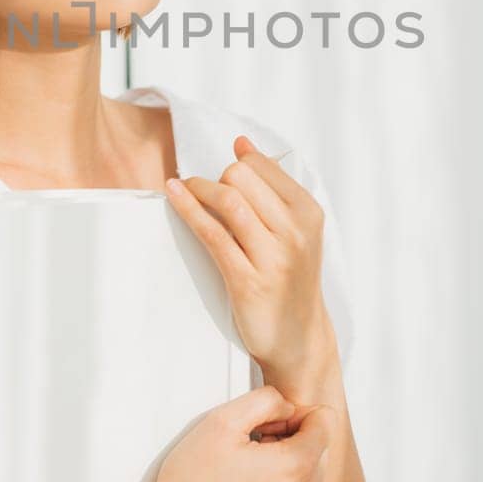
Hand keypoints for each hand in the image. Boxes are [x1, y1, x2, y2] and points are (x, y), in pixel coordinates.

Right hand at [130, 385, 336, 481]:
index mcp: (296, 466)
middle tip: (251, 449)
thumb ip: (265, 400)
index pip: (325, 422)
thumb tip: (287, 406)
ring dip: (285, 473)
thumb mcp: (222, 421)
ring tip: (246, 476)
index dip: (294, 415)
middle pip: (317, 452)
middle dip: (290, 443)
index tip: (266, 426)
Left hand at [165, 135, 333, 380]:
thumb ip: (271, 186)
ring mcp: (273, 257)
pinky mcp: (247, 281)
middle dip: (215, 178)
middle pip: (241, 178)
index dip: (235, 164)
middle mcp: (295, 232)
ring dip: (197, 189)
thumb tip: (241, 142)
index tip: (220, 174)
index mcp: (309, 213)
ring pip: (228, 201)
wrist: (298, 339)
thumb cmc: (290, 278)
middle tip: (202, 190)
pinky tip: (173, 196)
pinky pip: (212, 234)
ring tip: (183, 189)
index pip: (261, 166)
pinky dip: (188, 209)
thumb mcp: (295, 230)